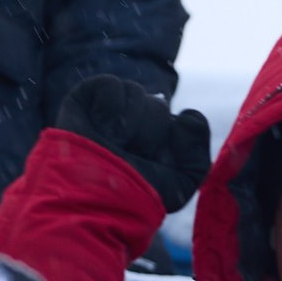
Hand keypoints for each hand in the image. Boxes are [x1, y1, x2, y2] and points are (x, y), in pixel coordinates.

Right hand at [54, 74, 212, 210]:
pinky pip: (111, 85)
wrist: (96, 195)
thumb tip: (186, 115)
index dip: (170, 139)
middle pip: (158, 105)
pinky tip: (100, 127)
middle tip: (129, 155)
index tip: (154, 160)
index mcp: (157, 139)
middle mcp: (134, 124)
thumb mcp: (183, 179)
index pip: (180, 120)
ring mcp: (109, 111)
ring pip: (136, 94)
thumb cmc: (137, 193)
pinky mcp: (84, 99)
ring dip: (128, 123)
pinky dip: (109, 105)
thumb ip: (197, 148)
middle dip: (148, 133)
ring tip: (112, 144)